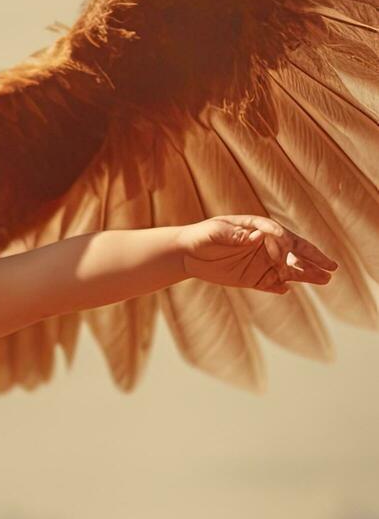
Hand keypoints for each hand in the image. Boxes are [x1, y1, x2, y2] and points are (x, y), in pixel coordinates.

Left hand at [178, 215, 337, 293]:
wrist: (186, 253)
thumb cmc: (202, 236)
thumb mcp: (215, 232)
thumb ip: (235, 235)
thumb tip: (256, 237)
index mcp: (260, 228)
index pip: (281, 236)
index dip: (285, 246)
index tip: (283, 256)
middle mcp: (266, 245)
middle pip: (295, 252)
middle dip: (314, 259)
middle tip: (332, 266)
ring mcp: (262, 263)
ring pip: (289, 270)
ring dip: (306, 274)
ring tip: (325, 279)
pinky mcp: (254, 278)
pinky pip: (271, 285)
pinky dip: (278, 287)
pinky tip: (285, 289)